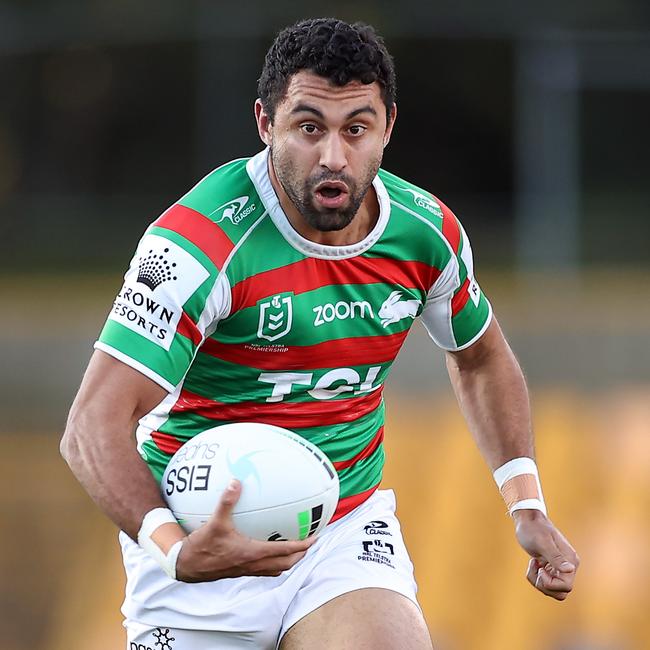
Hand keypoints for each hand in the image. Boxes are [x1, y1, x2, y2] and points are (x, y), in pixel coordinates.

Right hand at [175, 479, 315, 582]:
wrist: (187, 566)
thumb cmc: (202, 546)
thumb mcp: (215, 521)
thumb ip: (227, 501)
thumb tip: (236, 481)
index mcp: (253, 553)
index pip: (285, 551)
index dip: (303, 545)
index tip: (315, 538)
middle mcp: (254, 564)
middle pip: (286, 564)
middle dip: (301, 554)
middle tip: (310, 542)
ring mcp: (247, 570)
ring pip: (276, 569)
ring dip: (289, 560)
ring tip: (296, 548)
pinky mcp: (240, 571)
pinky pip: (264, 569)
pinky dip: (273, 562)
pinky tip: (269, 551)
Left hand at [512, 510, 578, 600]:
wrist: (527, 519)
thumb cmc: (533, 528)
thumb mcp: (542, 543)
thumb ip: (556, 557)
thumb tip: (570, 570)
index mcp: (570, 560)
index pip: (566, 586)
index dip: (550, 584)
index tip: (540, 570)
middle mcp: (568, 566)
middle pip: (561, 592)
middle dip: (544, 585)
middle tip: (536, 569)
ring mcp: (560, 568)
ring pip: (553, 590)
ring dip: (539, 582)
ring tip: (533, 565)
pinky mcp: (551, 568)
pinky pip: (546, 583)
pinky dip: (536, 577)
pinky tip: (533, 563)